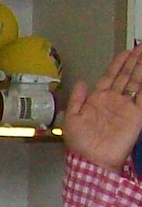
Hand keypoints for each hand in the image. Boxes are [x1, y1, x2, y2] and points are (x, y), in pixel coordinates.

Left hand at [60, 45, 141, 172]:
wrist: (93, 159)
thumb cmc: (80, 142)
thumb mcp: (72, 119)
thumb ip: (77, 99)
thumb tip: (82, 82)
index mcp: (97, 99)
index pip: (110, 77)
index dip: (118, 64)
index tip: (126, 52)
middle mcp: (114, 100)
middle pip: (126, 76)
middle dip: (134, 62)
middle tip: (141, 47)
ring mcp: (126, 106)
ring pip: (136, 83)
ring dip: (141, 69)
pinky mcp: (137, 115)